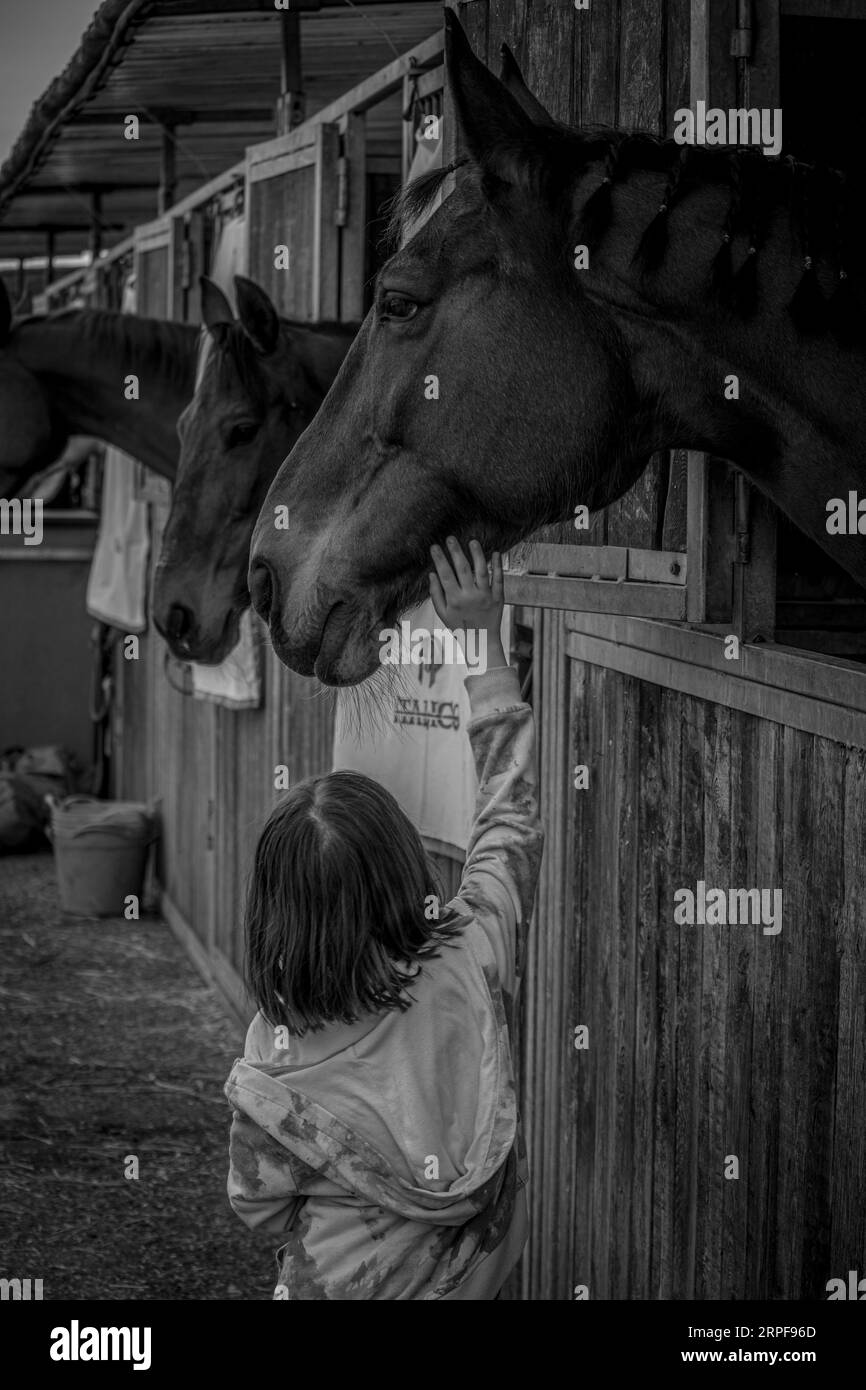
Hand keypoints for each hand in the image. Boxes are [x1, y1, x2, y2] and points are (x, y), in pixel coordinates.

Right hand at [429, 537, 506, 669]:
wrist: (481, 642)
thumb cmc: (459, 627)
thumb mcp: (443, 614)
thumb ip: (436, 594)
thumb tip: (432, 574)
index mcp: (455, 600)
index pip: (445, 575)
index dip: (439, 559)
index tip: (434, 546)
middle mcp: (470, 596)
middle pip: (462, 569)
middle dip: (455, 552)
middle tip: (451, 538)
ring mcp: (486, 596)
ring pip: (481, 571)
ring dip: (477, 554)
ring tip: (472, 541)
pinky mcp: (498, 598)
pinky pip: (499, 579)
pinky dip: (498, 566)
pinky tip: (496, 553)